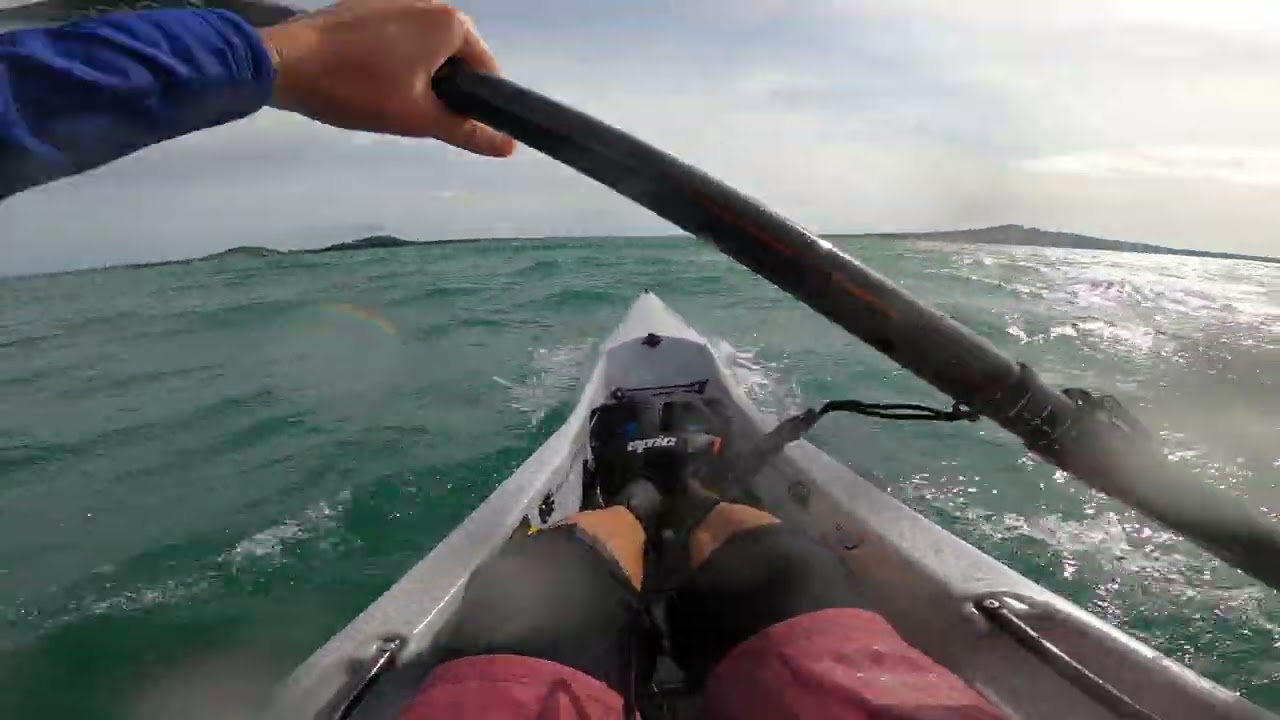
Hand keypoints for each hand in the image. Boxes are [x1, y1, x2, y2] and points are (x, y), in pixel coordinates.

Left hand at [259, 0, 516, 156]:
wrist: (284, 63)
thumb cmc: (358, 88)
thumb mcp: (418, 117)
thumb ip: (467, 131)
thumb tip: (509, 146)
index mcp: (451, 23)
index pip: (486, 71)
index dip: (474, 104)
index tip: (449, 125)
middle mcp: (429, 2)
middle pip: (454, 59)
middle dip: (441, 90)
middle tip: (411, 115)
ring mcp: (395, 0)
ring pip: (422, 51)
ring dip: (414, 78)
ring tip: (384, 101)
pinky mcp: (365, 6)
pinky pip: (395, 39)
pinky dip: (390, 62)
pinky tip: (364, 82)